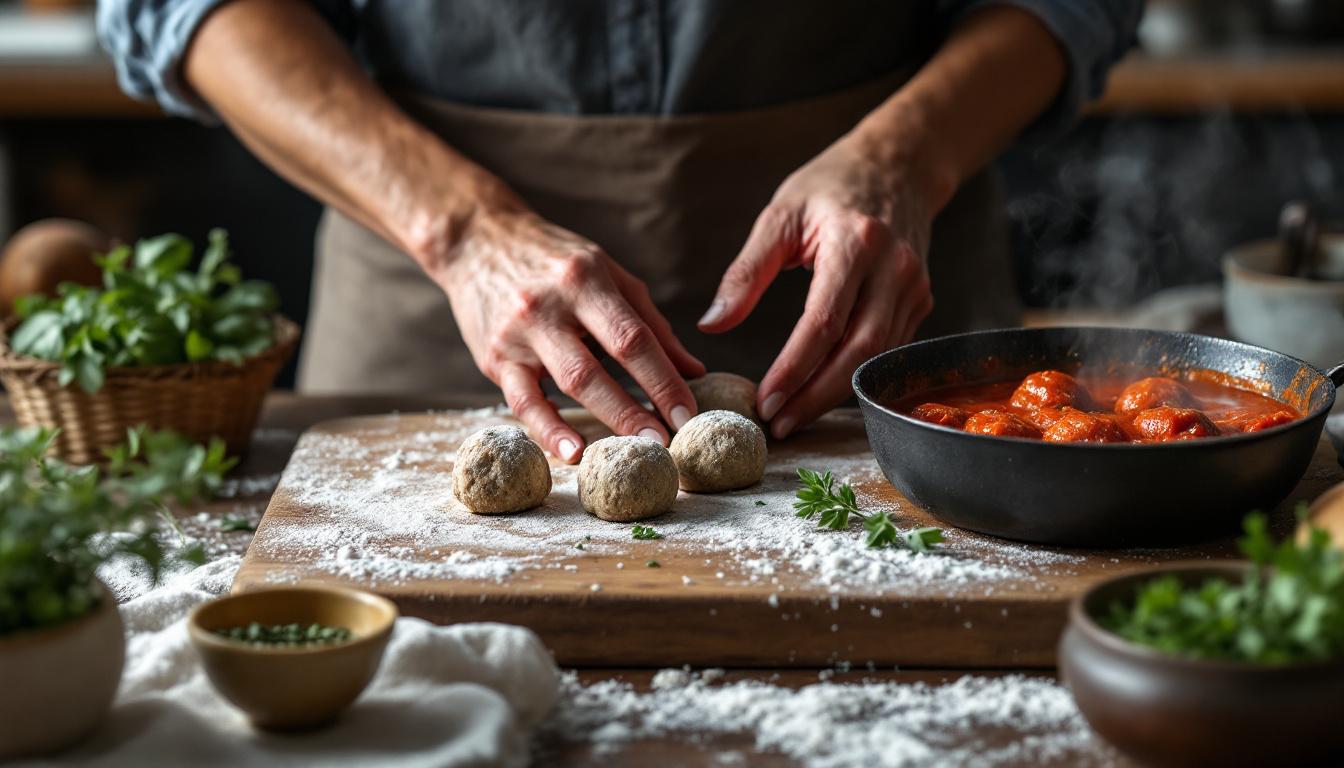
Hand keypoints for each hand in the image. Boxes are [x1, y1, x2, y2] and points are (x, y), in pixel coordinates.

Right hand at [436, 206, 705, 462]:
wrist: (477, 242)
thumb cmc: (555, 261)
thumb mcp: (607, 274)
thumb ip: (649, 322)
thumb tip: (694, 370)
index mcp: (586, 279)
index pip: (632, 337)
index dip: (663, 379)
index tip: (687, 414)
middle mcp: (550, 304)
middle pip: (598, 366)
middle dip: (635, 409)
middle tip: (665, 444)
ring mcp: (518, 333)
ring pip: (565, 383)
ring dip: (602, 420)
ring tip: (630, 452)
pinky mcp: (495, 357)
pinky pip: (522, 401)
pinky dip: (548, 429)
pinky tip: (572, 452)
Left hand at [698, 134, 936, 438]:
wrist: (900, 164)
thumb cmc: (830, 186)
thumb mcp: (780, 215)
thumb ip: (745, 273)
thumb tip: (711, 324)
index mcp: (856, 243)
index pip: (823, 323)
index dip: (793, 370)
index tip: (764, 401)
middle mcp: (894, 268)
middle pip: (857, 351)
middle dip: (815, 396)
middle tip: (779, 424)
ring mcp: (915, 286)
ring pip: (876, 357)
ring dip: (834, 393)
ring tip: (793, 416)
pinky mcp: (922, 300)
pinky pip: (888, 348)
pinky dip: (854, 374)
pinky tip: (822, 392)